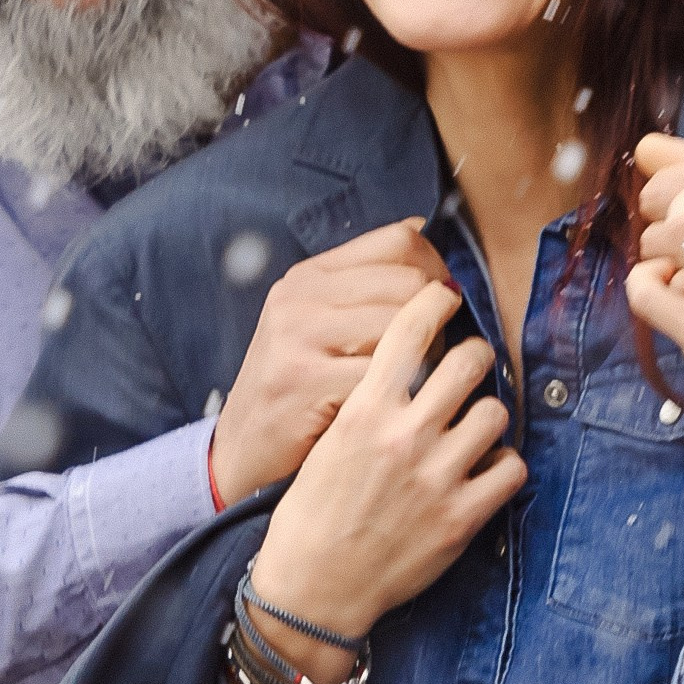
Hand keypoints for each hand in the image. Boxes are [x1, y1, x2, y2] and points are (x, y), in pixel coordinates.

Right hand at [208, 221, 459, 503]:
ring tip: (415, 378)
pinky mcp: (305, 382)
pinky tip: (393, 405)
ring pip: (403, 326)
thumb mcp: (315, 322)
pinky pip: (385, 374)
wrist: (243, 443)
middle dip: (435, 317)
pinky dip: (401, 391)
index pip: (398, 241)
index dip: (436, 268)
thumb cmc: (296, 384)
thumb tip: (426, 239)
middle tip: (432, 350)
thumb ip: (364, 286)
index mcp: (308, 276)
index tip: (440, 303)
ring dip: (425, 355)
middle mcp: (298, 298)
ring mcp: (297, 338)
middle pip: (409, 282)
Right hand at [248, 281, 525, 650]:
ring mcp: (437, 477)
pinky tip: (484, 472)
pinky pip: (511, 468)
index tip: (446, 300)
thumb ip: (369, 401)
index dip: (435, 303)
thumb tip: (406, 365)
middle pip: (469, 361)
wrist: (312, 587)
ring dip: (487, 417)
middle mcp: (403, 436)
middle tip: (470, 368)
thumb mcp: (327, 441)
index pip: (408, 328)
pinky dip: (503, 467)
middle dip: (474, 358)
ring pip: (495, 412)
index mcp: (362, 411)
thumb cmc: (311, 513)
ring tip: (473, 429)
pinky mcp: (462, 517)